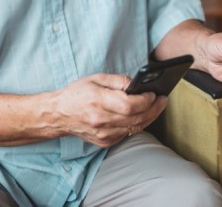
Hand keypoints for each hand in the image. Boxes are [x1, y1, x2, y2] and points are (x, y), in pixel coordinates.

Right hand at [52, 74, 167, 147]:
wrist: (59, 114)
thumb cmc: (77, 94)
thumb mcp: (95, 79)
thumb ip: (117, 81)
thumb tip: (136, 85)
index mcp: (97, 101)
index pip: (129, 105)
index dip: (145, 100)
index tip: (153, 94)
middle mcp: (101, 120)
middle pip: (135, 118)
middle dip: (153, 109)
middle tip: (162, 100)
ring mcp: (103, 134)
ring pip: (134, 128)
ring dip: (149, 117)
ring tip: (157, 107)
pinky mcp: (105, 141)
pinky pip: (127, 133)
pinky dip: (136, 124)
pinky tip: (141, 115)